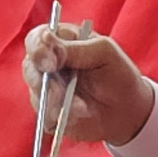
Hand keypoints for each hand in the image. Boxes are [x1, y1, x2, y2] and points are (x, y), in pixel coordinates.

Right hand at [21, 24, 157, 150]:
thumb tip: (47, 42)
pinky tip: (79, 116)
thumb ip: (75, 48)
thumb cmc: (118, 74)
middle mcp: (49, 63)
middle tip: (60, 93)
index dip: (37, 49)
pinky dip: (60, 117)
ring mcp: (47, 88)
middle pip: (29, 67)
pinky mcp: (49, 111)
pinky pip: (43, 115)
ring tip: (83, 107)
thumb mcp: (104, 53)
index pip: (36, 38)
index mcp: (61, 41)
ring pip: (36, 93)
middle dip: (44, 82)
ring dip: (57, 102)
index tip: (50, 64)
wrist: (127, 112)